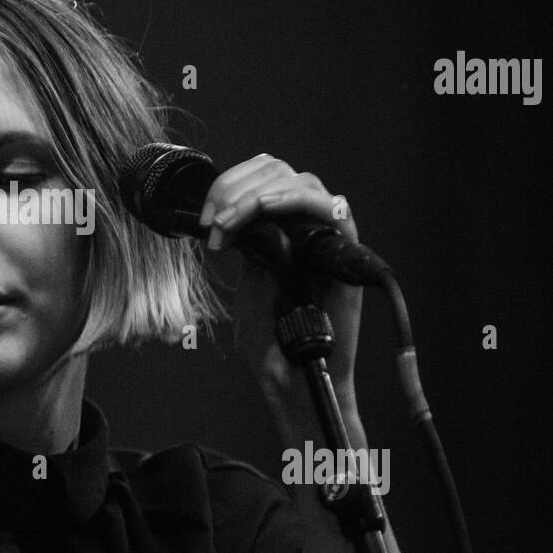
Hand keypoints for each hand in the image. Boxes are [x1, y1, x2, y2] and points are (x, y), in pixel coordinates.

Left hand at [199, 154, 362, 425]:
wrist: (290, 380)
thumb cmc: (271, 342)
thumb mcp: (248, 280)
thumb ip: (246, 244)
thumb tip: (226, 212)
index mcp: (282, 231)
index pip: (262, 177)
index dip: (230, 184)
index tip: (206, 217)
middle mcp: (307, 229)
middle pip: (279, 171)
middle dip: (235, 187)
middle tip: (214, 221)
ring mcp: (328, 240)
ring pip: (303, 182)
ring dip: (257, 194)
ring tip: (230, 222)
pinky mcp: (346, 256)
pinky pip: (334, 210)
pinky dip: (296, 200)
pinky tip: (266, 208)